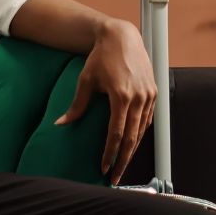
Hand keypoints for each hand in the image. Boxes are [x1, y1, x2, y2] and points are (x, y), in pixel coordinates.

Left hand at [56, 17, 155, 183]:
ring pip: (142, 131)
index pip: (116, 134)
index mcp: (121, 96)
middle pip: (132, 139)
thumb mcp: (86, 80)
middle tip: (115, 177)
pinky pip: (148, 120)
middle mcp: (139, 98)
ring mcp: (149, 95)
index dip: (110, 154)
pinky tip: (132, 143)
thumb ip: (77, 106)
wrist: (122, 36)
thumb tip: (61, 124)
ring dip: (133, 150)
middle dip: (123, 161)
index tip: (103, 168)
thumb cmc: (102, 57)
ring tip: (123, 164)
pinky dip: (140, 134)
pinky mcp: (154, 92)